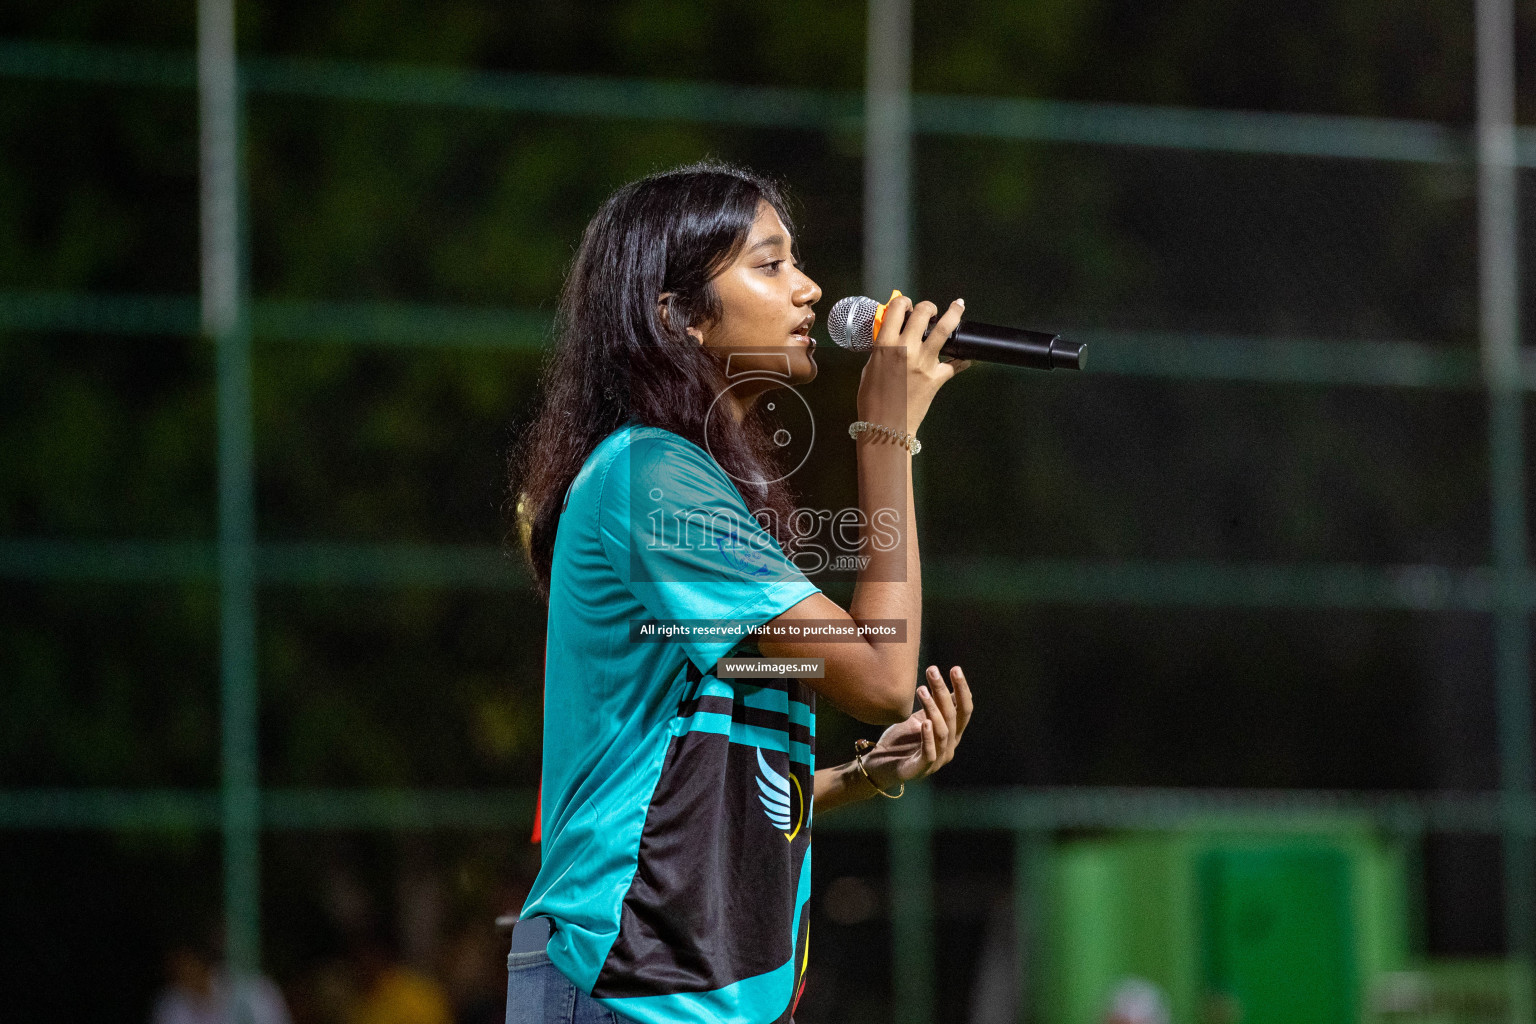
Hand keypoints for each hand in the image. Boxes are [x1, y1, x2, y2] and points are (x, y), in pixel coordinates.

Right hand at [856, 295, 973, 436]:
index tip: (906, 304)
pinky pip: (956, 363)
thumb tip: (892, 339)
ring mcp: (924, 362)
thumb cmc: (871, 400)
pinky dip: (962, 360)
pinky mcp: (937, 377)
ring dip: (953, 314)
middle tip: (930, 310)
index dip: (903, 302)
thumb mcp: (869, 369)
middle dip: (928, 306)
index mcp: (885, 344)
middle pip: (923, 312)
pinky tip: (965, 357)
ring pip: (944, 328)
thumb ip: (882, 350)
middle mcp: (906, 348)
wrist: (885, 426)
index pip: (896, 309)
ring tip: (957, 307)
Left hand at [859, 665, 972, 791]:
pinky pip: (930, 752)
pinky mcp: (921, 769)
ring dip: (933, 709)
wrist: (879, 767)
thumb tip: (942, 682)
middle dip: (944, 692)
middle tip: (933, 671)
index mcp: (951, 734)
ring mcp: (937, 760)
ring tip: (921, 690)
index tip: (954, 669)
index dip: (961, 690)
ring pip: (942, 732)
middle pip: (953, 717)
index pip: (964, 710)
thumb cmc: (900, 741)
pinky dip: (928, 736)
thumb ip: (932, 707)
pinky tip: (924, 722)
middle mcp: (949, 747)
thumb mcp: (918, 719)